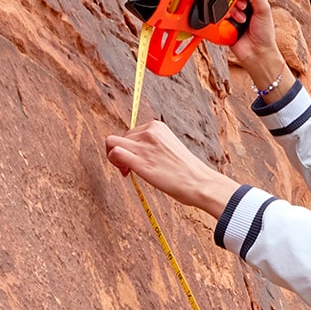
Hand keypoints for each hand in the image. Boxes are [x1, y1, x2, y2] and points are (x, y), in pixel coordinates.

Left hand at [104, 120, 240, 216]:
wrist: (199, 182)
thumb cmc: (187, 171)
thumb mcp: (170, 148)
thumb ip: (154, 146)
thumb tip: (138, 153)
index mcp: (157, 127)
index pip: (132, 132)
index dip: (130, 147)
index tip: (136, 160)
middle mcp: (149, 132)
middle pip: (120, 137)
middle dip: (122, 152)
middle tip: (129, 169)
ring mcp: (143, 145)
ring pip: (111, 142)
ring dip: (113, 157)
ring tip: (126, 170)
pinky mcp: (139, 160)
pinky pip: (114, 152)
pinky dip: (113, 161)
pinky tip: (125, 172)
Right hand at [228, 0, 288, 93]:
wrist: (257, 53)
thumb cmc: (264, 35)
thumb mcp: (265, 9)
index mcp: (252, 3)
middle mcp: (242, 9)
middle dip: (236, 1)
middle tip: (243, 8)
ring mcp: (232, 18)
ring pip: (224, 5)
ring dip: (232, 11)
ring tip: (241, 20)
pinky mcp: (224, 26)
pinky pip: (218, 17)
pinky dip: (224, 18)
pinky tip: (232, 23)